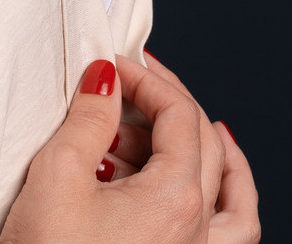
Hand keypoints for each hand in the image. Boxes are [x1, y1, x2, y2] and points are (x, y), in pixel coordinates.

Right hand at [0, 52, 258, 242]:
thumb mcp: (57, 175)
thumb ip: (89, 117)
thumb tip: (107, 77)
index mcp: (177, 201)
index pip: (179, 114)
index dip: (147, 78)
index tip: (113, 65)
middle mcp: (199, 234)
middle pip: (206, 145)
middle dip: (167, 103)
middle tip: (130, 84)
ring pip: (234, 197)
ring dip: (212, 153)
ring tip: (185, 129)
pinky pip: (230, 237)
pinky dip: (227, 202)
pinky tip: (202, 191)